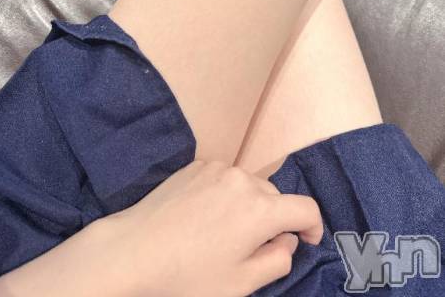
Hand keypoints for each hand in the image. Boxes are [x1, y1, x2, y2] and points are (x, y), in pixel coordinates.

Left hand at [101, 159, 322, 296]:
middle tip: (254, 247)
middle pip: (275, 197)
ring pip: (249, 185)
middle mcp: (243, 179)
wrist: (134, 251)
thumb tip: (287, 239)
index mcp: (261, 209)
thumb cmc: (189, 274)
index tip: (306, 241)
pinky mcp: (196, 165)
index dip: (313, 226)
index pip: (306, 208)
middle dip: (275, 220)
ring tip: (224, 232)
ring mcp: (217, 168)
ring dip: (249, 205)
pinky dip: (225, 194)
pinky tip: (203, 216)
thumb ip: (278, 259)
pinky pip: (224, 178)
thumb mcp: (242, 282)